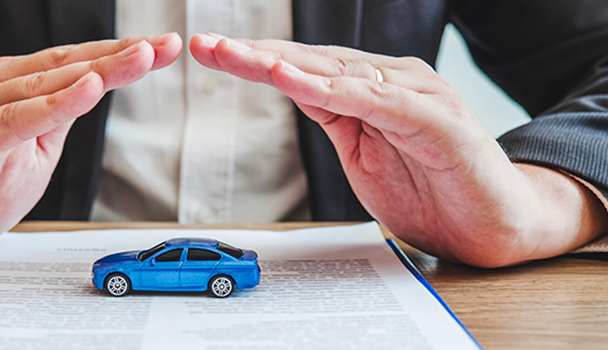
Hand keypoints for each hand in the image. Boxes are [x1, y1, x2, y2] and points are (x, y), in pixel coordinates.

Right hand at [0, 34, 182, 263]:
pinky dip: (50, 107)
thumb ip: (59, 120)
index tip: (163, 48)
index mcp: (8, 88)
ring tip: (139, 58)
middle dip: (120, 56)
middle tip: (164, 46)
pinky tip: (85, 92)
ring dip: (94, 72)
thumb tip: (96, 89)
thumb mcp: (33, 152)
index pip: (72, 65)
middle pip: (64, 67)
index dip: (119, 55)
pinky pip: (10, 123)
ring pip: (41, 87)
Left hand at [190, 33, 607, 266]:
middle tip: (207, 44)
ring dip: (282, 64)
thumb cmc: (432, 190)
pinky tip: (294, 80)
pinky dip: (331, 88)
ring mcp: (414, 94)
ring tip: (236, 55)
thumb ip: (335, 119)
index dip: (254, 60)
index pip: (302, 69)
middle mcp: (390, 81)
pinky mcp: (435, 118)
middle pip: (311, 62)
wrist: (495, 224)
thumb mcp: (363, 154)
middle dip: (254, 54)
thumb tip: (294, 91)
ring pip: (337, 72)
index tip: (210, 52)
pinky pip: (374, 100)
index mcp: (369, 90)